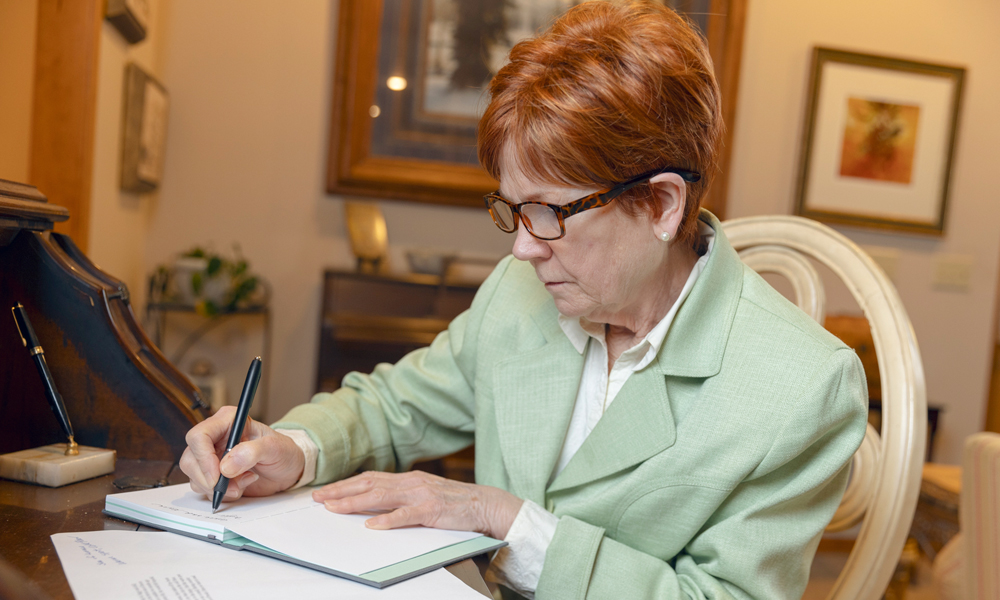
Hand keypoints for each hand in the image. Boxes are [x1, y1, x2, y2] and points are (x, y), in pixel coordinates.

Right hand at [179, 406, 304, 502]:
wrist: (288, 468)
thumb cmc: (283, 451)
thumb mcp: (275, 447)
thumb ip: (253, 452)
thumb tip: (226, 466)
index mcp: (227, 421)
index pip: (199, 436)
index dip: (203, 458)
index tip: (218, 476)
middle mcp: (215, 438)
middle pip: (190, 459)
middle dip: (209, 478)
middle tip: (232, 486)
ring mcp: (212, 457)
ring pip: (194, 477)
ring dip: (218, 487)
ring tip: (244, 481)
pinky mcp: (214, 474)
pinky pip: (203, 488)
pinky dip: (221, 493)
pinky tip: (240, 486)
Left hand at [312, 471, 523, 539]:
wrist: (484, 503)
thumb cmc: (453, 502)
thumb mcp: (423, 494)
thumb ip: (401, 496)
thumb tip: (373, 503)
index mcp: (407, 479)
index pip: (369, 479)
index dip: (345, 485)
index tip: (324, 492)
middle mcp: (411, 482)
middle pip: (369, 484)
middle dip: (341, 491)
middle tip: (318, 498)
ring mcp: (421, 495)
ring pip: (382, 497)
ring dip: (355, 503)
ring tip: (335, 509)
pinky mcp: (433, 510)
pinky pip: (406, 515)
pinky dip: (388, 520)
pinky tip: (372, 526)